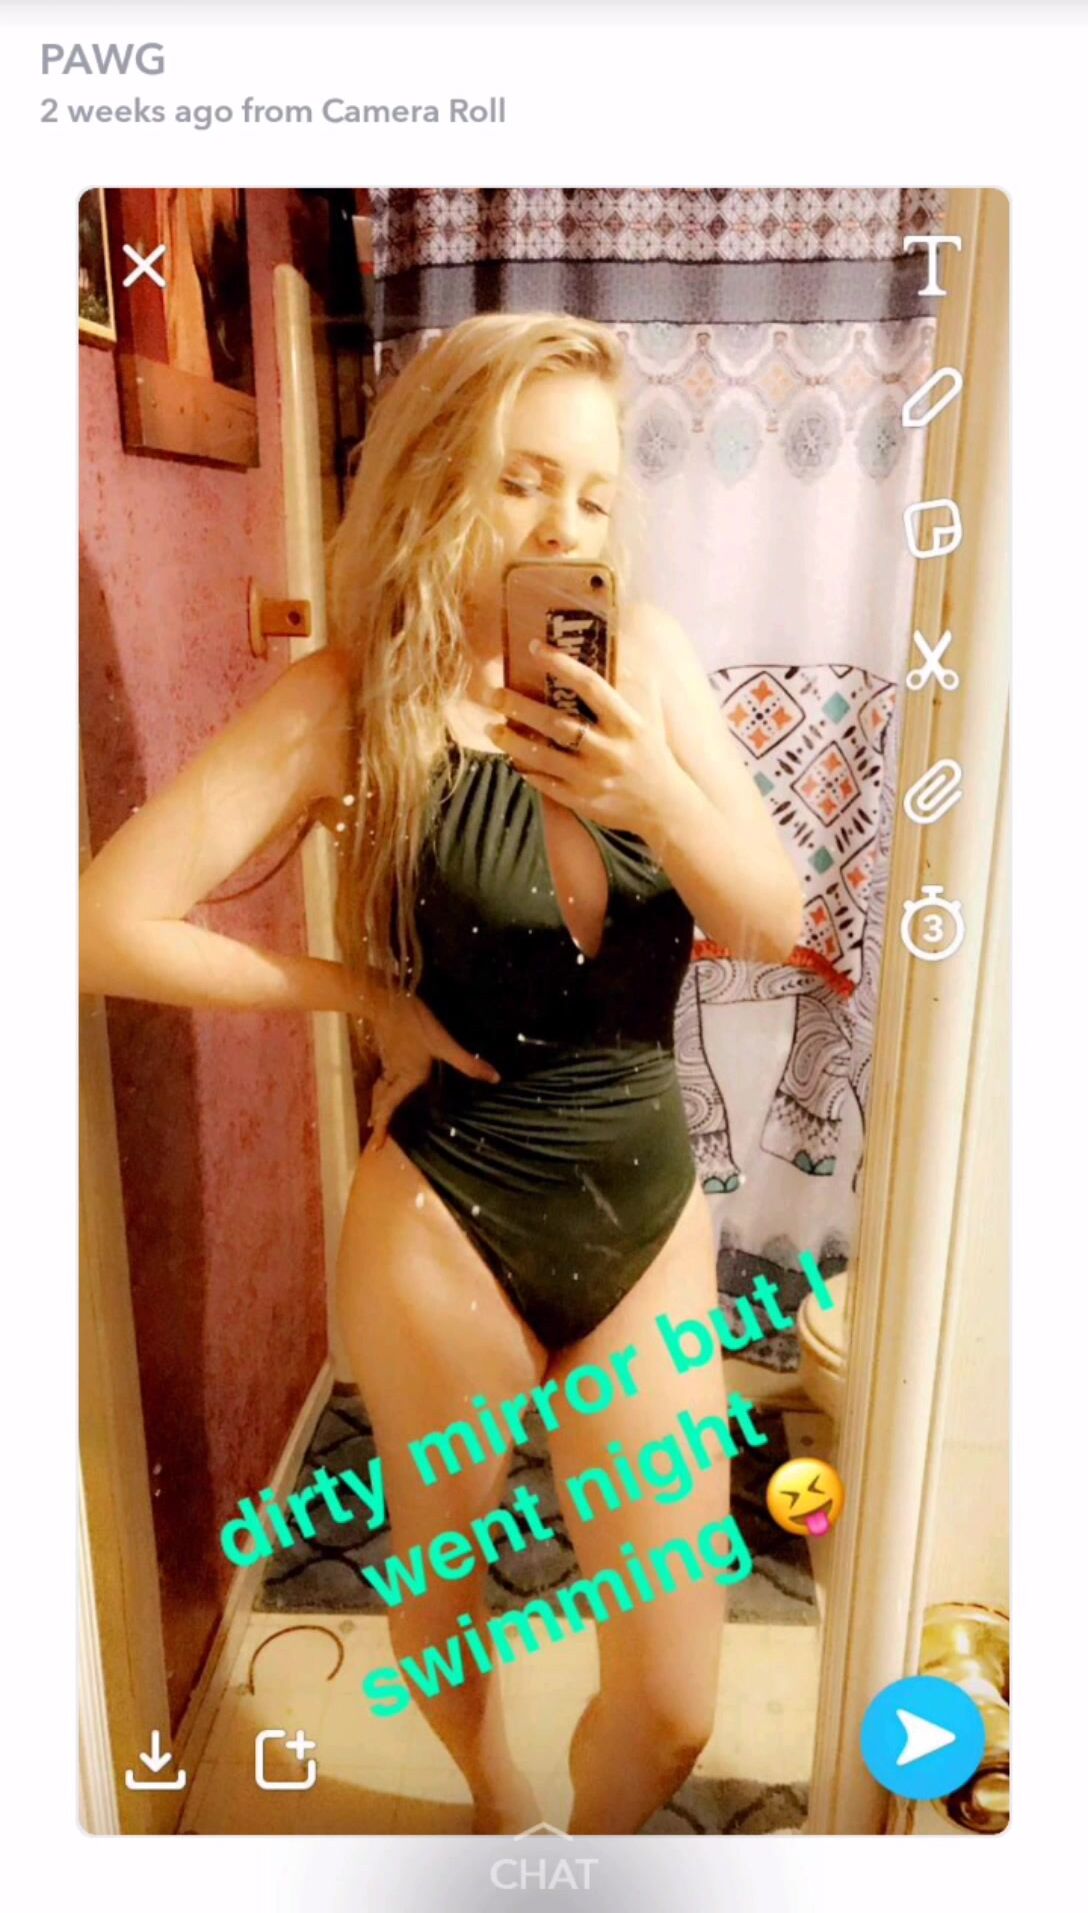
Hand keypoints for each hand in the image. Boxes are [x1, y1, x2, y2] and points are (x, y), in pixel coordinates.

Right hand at [364, 989, 499, 1148]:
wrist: (384, 1000)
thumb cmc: (414, 1023)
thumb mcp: (444, 1043)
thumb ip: (467, 1062)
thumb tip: (495, 1078)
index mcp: (408, 1077)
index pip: (391, 1107)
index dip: (384, 1127)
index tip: (375, 1147)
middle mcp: (396, 1074)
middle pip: (382, 1102)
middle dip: (379, 1120)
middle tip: (374, 1136)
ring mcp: (389, 1062)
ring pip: (380, 1090)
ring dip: (378, 1105)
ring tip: (376, 1117)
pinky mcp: (386, 1051)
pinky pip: (380, 1078)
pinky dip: (380, 1090)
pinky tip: (384, 1085)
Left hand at [486, 640, 686, 843]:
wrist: (665, 807)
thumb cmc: (652, 755)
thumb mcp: (647, 720)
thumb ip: (625, 692)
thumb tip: (609, 651)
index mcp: (627, 724)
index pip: (590, 686)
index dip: (561, 664)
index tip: (535, 647)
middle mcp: (609, 750)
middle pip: (556, 722)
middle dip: (520, 706)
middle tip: (493, 693)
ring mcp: (593, 778)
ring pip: (543, 755)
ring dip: (512, 740)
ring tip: (491, 727)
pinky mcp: (583, 800)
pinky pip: (546, 782)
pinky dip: (526, 770)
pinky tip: (511, 758)